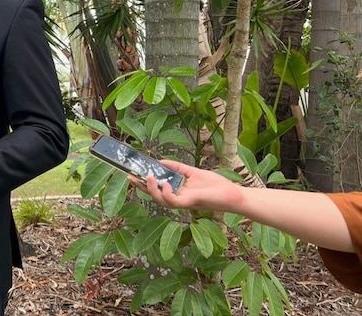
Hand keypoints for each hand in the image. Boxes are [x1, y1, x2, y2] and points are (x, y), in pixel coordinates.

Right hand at [128, 160, 242, 211]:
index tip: (132, 173)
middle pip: (154, 195)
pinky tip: (165, 184)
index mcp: (177, 192)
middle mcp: (177, 198)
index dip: (143, 182)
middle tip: (130, 177)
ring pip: (161, 200)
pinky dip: (167, 193)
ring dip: (152, 190)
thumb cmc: (215, 185)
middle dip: (141, 187)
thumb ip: (177, 167)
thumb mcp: (193, 172)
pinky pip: (173, 201)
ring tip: (148, 177)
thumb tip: (160, 161)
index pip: (156, 188)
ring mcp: (183, 202)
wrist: (232, 194)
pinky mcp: (190, 202)